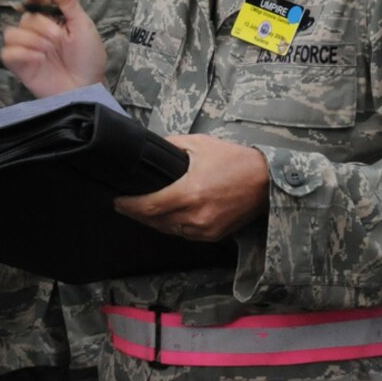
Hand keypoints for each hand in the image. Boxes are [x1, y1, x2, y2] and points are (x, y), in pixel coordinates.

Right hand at [2, 0, 106, 96]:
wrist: (87, 87)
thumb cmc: (88, 56)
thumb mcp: (82, 25)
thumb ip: (67, 1)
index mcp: (53, 19)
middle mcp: (37, 32)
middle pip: (25, 17)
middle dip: (41, 26)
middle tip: (58, 39)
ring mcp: (27, 49)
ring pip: (12, 33)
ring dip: (31, 40)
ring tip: (47, 52)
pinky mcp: (19, 66)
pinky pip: (7, 53)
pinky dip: (21, 53)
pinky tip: (37, 60)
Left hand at [113, 134, 269, 241]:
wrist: (265, 180)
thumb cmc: (234, 160)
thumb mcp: (200, 144)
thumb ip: (172, 146)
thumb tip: (151, 149)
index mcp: (189, 193)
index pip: (148, 207)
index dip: (128, 205)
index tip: (116, 200)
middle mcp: (195, 216)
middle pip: (154, 221)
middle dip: (137, 213)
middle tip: (124, 203)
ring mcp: (205, 229)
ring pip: (168, 230)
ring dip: (153, 221)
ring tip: (143, 209)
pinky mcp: (213, 235)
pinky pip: (184, 234)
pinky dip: (172, 226)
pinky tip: (167, 216)